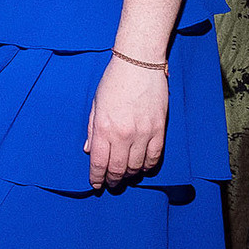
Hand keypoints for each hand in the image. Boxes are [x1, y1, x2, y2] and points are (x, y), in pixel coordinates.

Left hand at [86, 55, 168, 189]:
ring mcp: (143, 133)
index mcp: (104, 127)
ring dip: (129, 175)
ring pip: (137, 166)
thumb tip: (90, 151)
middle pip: (118, 169)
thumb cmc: (113, 82)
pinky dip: (148, 166)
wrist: (139, 63)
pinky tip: (142, 168)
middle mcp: (123, 134)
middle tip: (111, 184)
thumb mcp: (96, 105)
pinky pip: (155, 157)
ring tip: (125, 176)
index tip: (96, 184)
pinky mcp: (159, 130)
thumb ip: (93, 130)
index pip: (99, 162)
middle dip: (113, 180)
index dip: (97, 177)